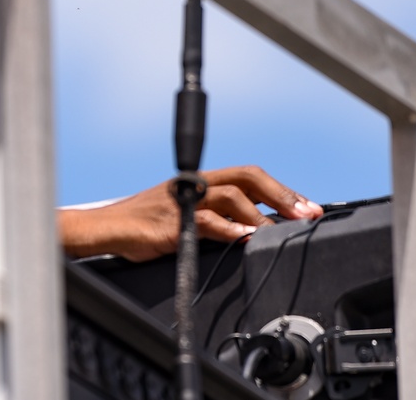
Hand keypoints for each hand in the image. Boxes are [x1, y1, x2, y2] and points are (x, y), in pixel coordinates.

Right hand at [58, 165, 321, 262]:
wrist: (107, 229)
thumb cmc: (145, 225)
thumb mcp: (187, 216)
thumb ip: (218, 218)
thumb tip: (258, 228)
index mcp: (201, 181)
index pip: (250, 177)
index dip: (282, 191)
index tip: (308, 208)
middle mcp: (195, 185)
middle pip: (248, 177)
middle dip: (282, 195)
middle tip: (306, 214)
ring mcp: (184, 201)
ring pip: (232, 197)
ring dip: (261, 215)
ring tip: (280, 231)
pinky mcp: (172, 222)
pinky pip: (206, 222)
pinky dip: (229, 230)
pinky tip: (244, 238)